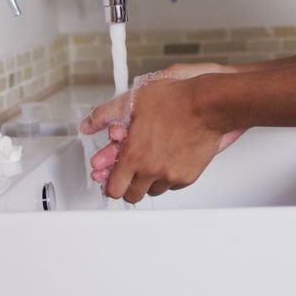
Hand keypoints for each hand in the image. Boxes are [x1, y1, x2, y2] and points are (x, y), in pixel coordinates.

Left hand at [80, 76, 227, 202]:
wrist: (207, 105)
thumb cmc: (174, 100)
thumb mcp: (133, 101)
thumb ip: (105, 114)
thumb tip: (88, 124)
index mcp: (134, 155)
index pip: (114, 189)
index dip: (110, 184)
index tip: (111, 179)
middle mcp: (151, 169)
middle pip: (132, 195)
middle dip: (128, 185)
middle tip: (129, 174)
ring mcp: (171, 175)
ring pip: (153, 191)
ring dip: (149, 181)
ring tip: (151, 162)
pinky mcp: (188, 176)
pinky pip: (173, 185)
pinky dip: (168, 177)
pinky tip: (169, 160)